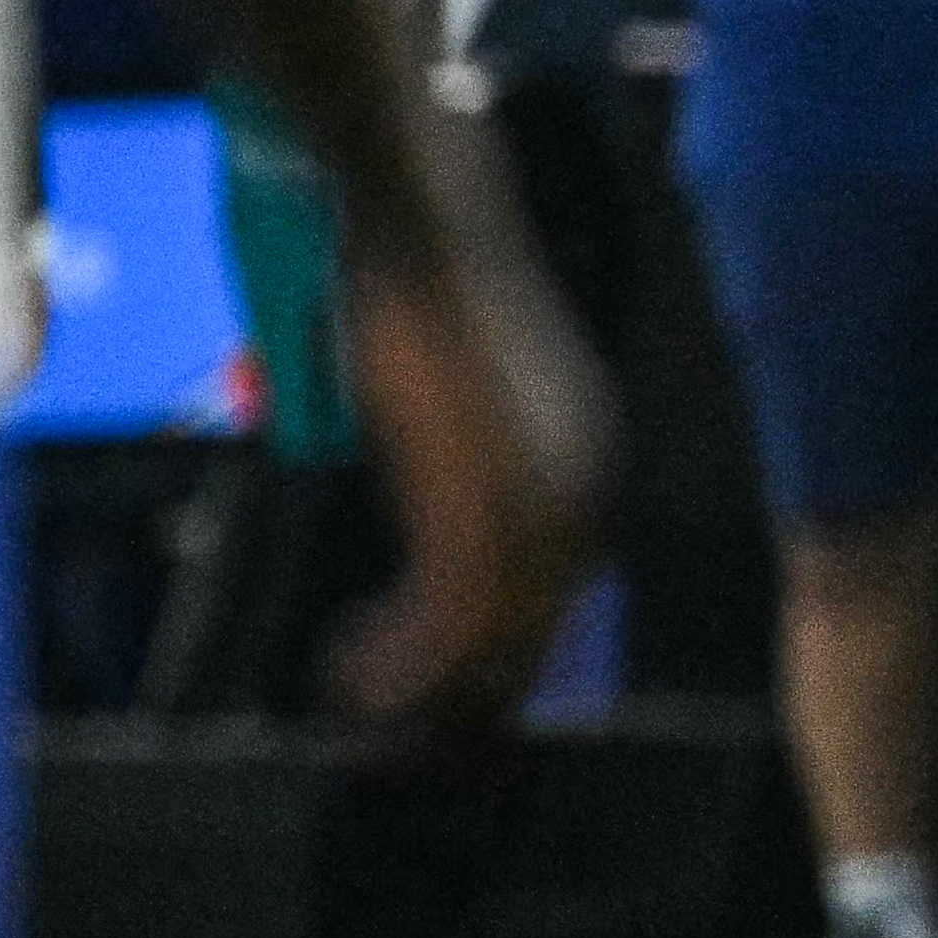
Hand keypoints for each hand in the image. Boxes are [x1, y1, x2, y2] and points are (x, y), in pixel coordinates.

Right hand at [326, 215, 603, 742]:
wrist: (431, 230)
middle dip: (465, 679)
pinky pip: (446, 614)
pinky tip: (349, 664)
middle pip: (536, 623)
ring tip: (355, 686)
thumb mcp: (470, 398)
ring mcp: (536, 496)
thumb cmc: (434, 299)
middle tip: (392, 707)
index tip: (450, 683)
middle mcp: (583, 484)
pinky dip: (400, 657)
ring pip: (488, 632)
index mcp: (588, 458)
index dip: (505, 648)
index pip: (564, 587)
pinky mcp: (478, 496)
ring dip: (417, 676)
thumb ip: (474, 466)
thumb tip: (451, 538)